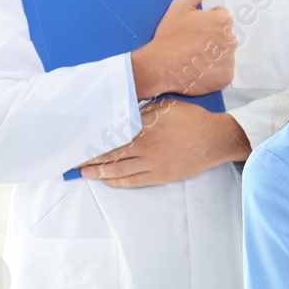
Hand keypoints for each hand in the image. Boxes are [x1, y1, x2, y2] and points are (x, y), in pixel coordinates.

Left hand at [78, 100, 248, 185]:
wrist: (214, 139)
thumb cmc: (192, 119)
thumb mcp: (165, 106)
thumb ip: (143, 111)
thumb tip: (124, 114)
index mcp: (143, 129)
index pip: (111, 137)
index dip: (93, 143)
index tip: (78, 144)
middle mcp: (144, 148)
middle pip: (110, 155)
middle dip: (90, 160)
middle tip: (73, 164)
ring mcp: (152, 164)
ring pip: (119, 170)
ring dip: (99, 172)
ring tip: (85, 174)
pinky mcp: (160, 175)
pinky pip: (134, 180)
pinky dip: (119, 181)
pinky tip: (108, 180)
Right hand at [130, 0, 235, 98]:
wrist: (159, 66)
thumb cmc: (169, 35)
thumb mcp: (182, 5)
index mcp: (224, 20)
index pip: (221, 18)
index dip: (205, 23)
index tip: (192, 30)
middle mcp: (232, 39)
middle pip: (224, 36)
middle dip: (211, 38)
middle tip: (191, 44)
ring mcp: (230, 60)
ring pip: (224, 53)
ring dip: (213, 55)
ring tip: (193, 57)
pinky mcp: (226, 77)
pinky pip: (223, 71)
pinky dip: (213, 71)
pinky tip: (198, 68)